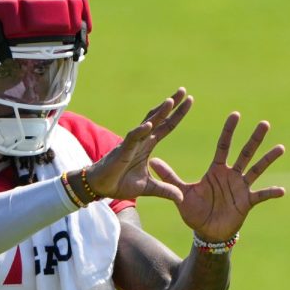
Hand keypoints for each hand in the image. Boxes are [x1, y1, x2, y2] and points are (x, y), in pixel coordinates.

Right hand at [78, 87, 192, 202]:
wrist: (100, 188)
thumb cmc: (120, 183)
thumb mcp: (148, 188)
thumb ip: (165, 190)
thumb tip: (181, 198)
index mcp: (148, 145)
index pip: (166, 126)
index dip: (177, 115)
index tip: (189, 101)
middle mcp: (141, 140)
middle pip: (158, 118)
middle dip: (171, 105)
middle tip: (183, 90)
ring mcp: (131, 143)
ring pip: (146, 124)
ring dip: (158, 113)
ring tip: (170, 101)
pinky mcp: (122, 151)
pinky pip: (132, 138)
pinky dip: (140, 131)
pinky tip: (149, 124)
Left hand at [150, 112, 285, 241]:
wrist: (206, 233)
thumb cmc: (195, 212)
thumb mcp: (181, 193)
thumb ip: (170, 177)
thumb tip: (152, 161)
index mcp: (216, 170)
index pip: (224, 146)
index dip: (229, 131)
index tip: (235, 114)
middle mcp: (232, 175)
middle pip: (245, 152)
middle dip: (254, 138)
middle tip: (264, 123)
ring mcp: (241, 187)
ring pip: (257, 169)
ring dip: (268, 158)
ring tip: (280, 147)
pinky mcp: (247, 202)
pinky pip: (261, 196)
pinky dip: (271, 193)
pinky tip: (282, 190)